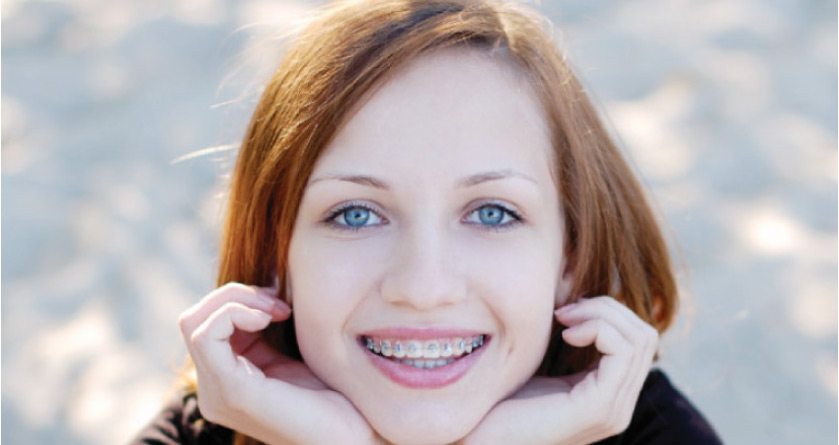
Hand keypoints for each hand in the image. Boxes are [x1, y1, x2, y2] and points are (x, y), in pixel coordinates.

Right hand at [179, 282, 383, 444]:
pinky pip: (206, 336)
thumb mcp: (296, 347)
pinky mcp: (233, 392)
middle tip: (279, 302)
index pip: (205, 321)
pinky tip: (269, 317)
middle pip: (195, 318)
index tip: (281, 300)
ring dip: (237, 300)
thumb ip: (273, 319)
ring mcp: (219, 394)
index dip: (239, 297)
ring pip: (195, 321)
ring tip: (277, 309)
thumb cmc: (338, 391)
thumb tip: (270, 269)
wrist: (359, 431)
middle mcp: (215, 389)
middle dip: (234, 295)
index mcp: (228, 378)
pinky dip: (234, 313)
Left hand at [458, 296, 658, 444]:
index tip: (566, 311)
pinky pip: (622, 351)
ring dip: (601, 314)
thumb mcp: (541, 364)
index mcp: (609, 395)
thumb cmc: (497, 400)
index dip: (608, 312)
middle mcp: (619, 407)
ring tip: (564, 319)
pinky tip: (566, 333)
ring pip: (639, 338)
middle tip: (565, 311)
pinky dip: (598, 328)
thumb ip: (568, 341)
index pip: (639, 340)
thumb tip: (577, 297)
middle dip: (607, 308)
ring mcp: (612, 410)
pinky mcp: (598, 408)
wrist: (477, 435)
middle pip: (644, 335)